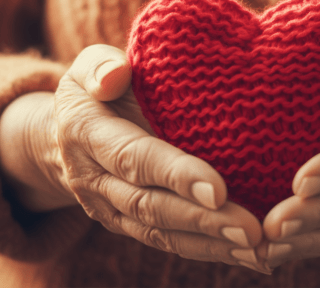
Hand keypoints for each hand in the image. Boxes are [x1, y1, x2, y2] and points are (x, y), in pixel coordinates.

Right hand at [0, 45, 269, 272]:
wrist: (63, 135)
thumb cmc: (95, 89)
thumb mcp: (88, 66)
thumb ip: (100, 66)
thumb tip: (115, 76)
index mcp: (87, 134)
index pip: (135, 158)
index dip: (176, 175)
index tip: (219, 189)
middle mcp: (93, 179)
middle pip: (151, 205)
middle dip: (202, 220)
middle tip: (250, 230)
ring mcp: (108, 209)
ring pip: (160, 233)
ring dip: (210, 244)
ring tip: (256, 250)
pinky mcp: (126, 225)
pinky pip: (166, 243)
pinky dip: (207, 251)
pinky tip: (246, 254)